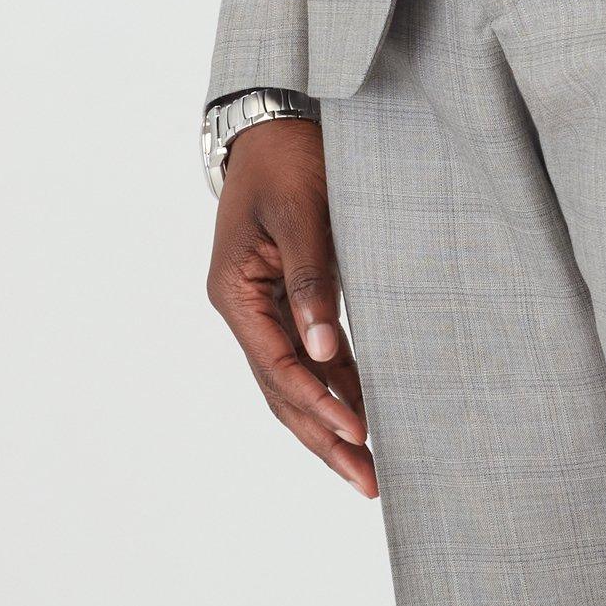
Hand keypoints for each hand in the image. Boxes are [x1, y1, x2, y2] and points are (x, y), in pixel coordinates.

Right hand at [208, 113, 373, 496]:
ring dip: (331, 426)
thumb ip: (312, 281)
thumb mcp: (301, 215)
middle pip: (282, 393)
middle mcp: (243, 312)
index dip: (318, 404)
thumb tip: (325, 354)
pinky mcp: (289, 304)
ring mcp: (263, 312)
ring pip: (294, 386)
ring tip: (371, 469)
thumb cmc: (288, 161)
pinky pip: (310, 361)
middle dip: (325, 440)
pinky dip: (337, 391)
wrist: (278, 124)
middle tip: (370, 482)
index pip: (277, 366)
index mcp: (235, 294)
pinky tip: (366, 418)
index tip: (361, 433)